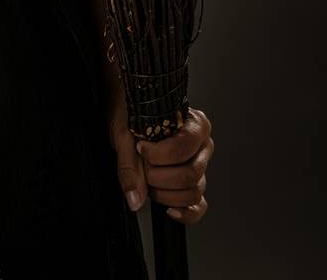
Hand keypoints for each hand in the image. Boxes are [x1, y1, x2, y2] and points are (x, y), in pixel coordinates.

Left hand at [107, 81, 213, 223]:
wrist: (127, 113)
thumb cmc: (130, 115)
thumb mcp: (124, 134)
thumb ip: (129, 166)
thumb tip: (135, 198)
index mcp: (195, 125)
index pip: (184, 149)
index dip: (158, 155)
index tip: (141, 148)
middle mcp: (202, 145)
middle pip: (190, 174)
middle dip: (159, 176)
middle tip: (143, 165)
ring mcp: (200, 166)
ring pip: (193, 192)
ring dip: (165, 193)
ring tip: (149, 179)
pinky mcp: (194, 184)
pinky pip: (198, 206)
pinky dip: (185, 213)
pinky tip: (168, 209)